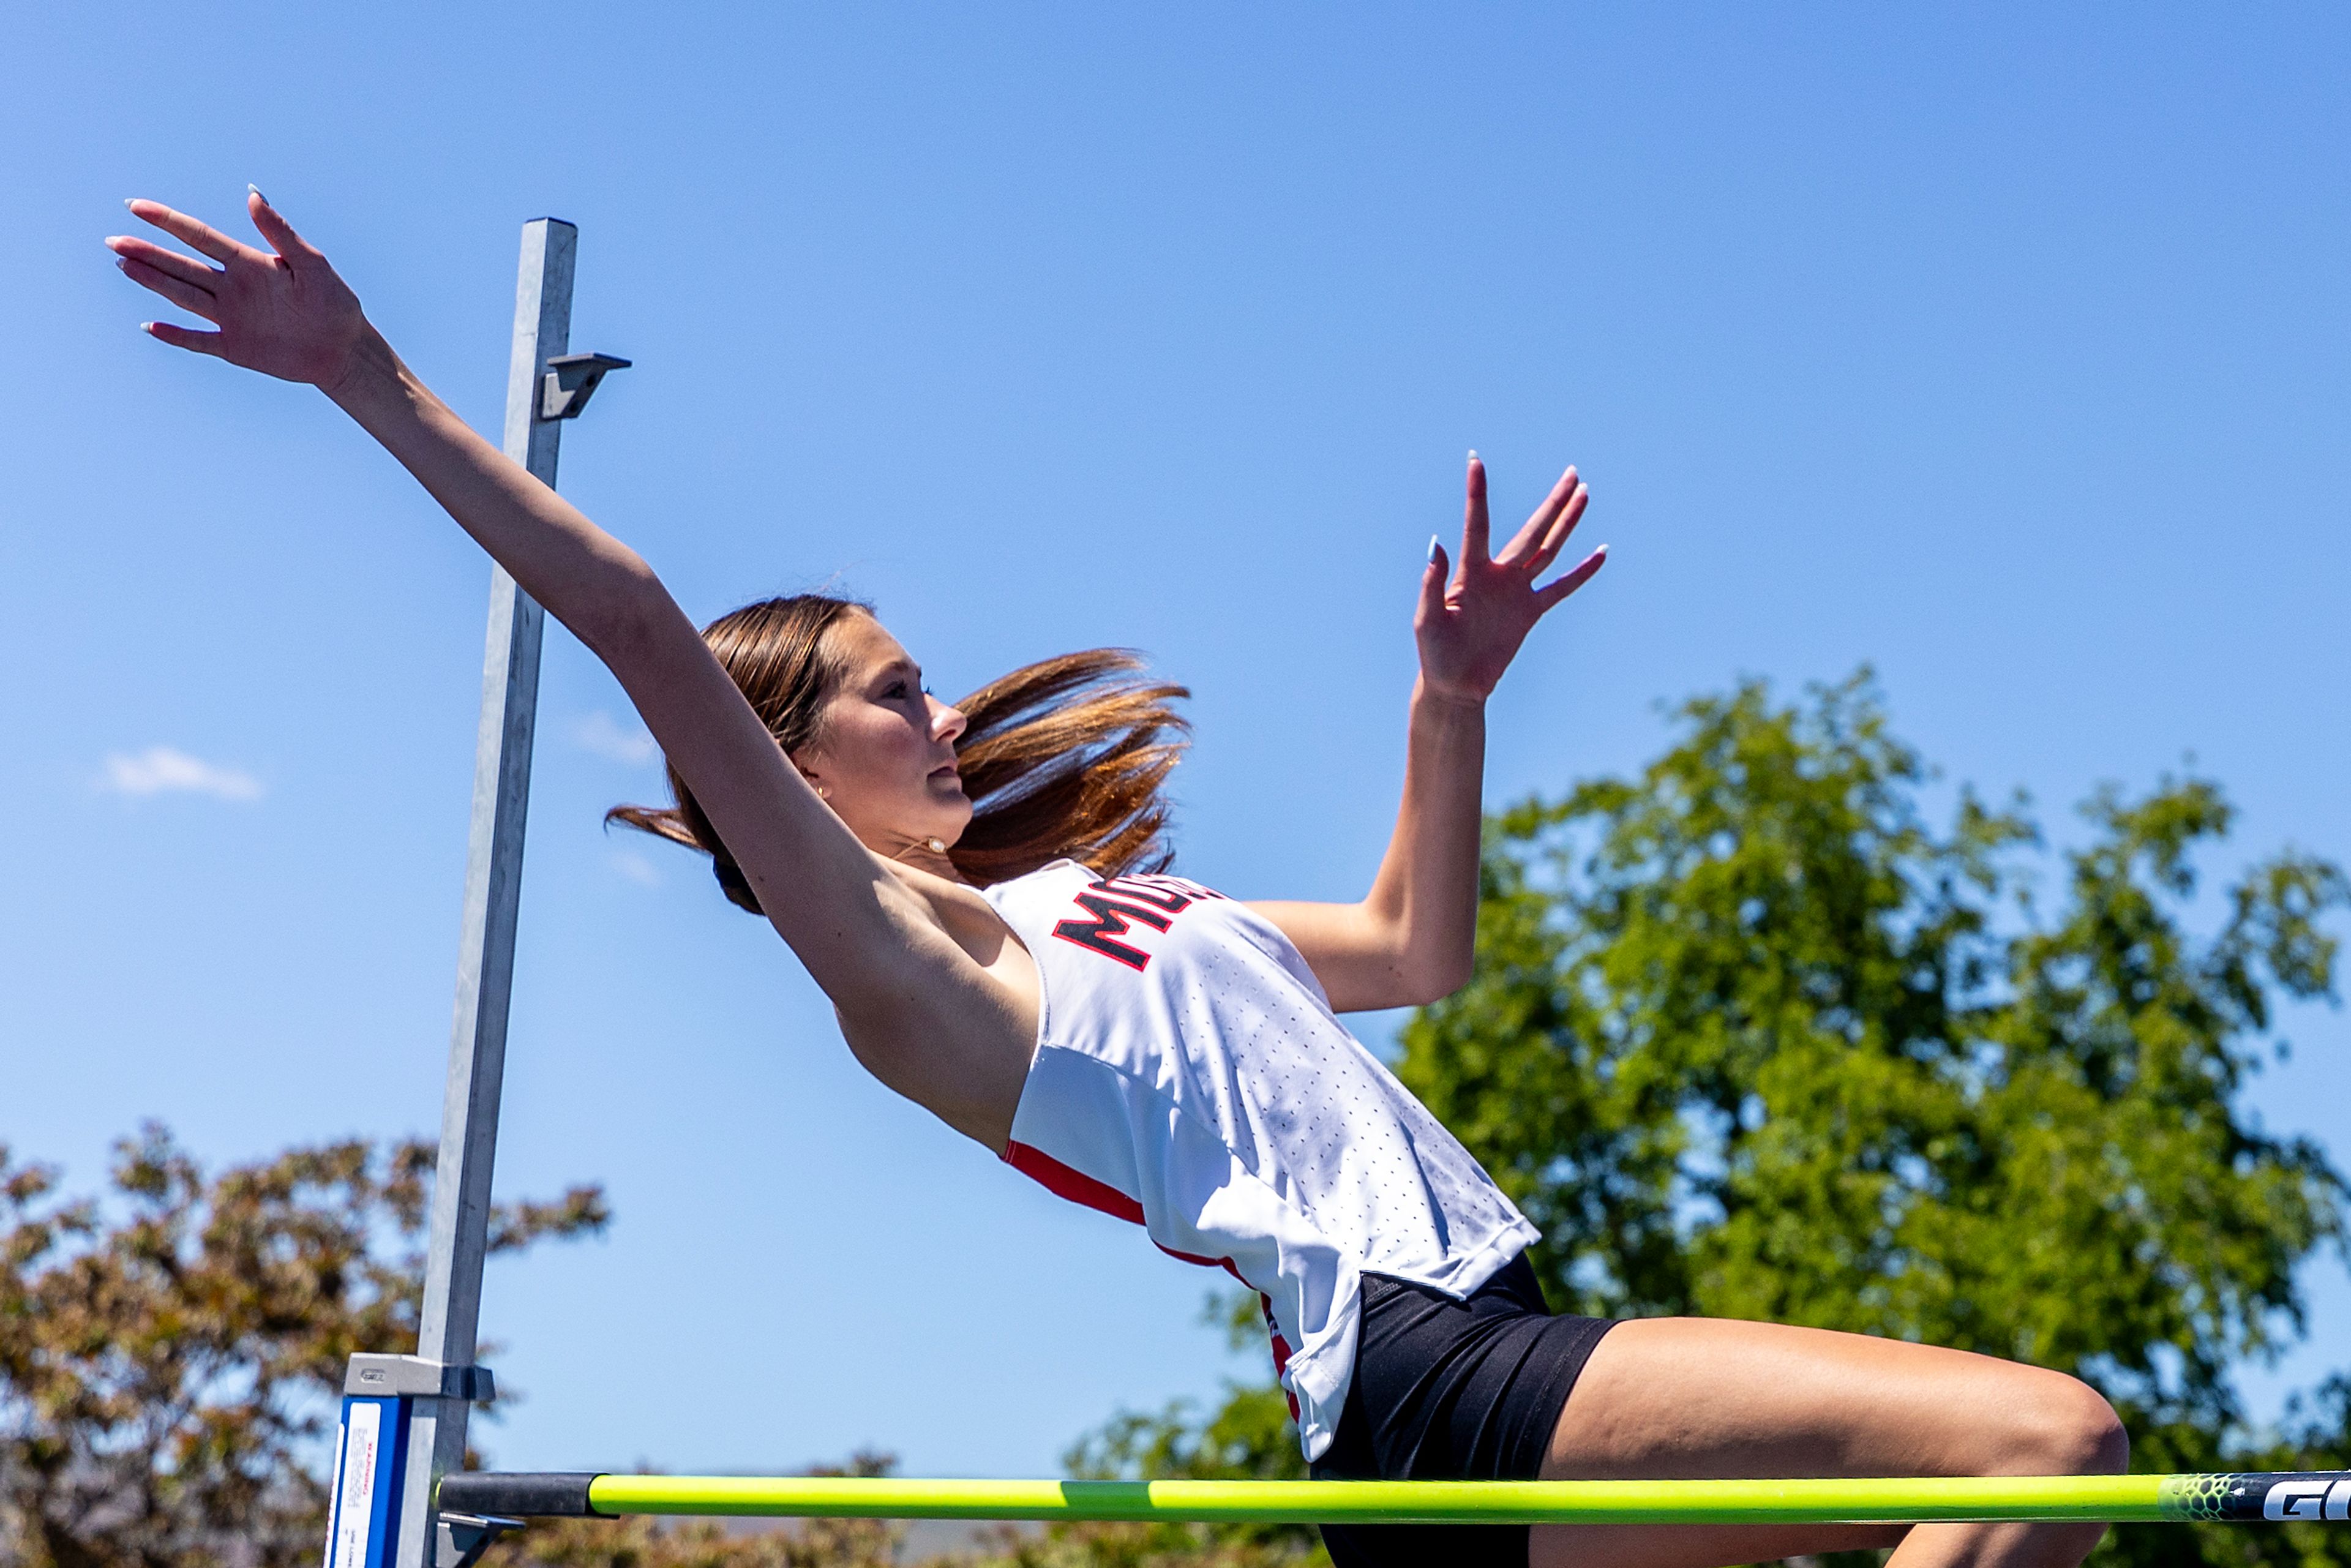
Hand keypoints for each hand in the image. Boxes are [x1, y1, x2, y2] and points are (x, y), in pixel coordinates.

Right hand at [107, 191, 371, 389]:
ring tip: (122, 264)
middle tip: (113, 240)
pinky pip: (198, 340)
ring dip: (153, 282)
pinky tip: (150, 326)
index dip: (168, 221)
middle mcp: (233, 287)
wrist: (345, 349)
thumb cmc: (334, 303)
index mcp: (249, 263)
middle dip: (147, 253)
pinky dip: (175, 335)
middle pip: (181, 265)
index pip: (200, 236)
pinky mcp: (234, 347)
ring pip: (183, 296)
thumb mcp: (311, 264)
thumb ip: (280, 232)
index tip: (136, 206)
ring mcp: (230, 317)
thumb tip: (253, 194)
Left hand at [1415, 452, 1605, 702]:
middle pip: (1532, 530)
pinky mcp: (1531, 612)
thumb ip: (1433, 581)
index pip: (1476, 523)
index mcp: (1470, 571)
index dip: (1476, 492)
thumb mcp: (1427, 618)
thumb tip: (1435, 543)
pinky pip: (1561, 588)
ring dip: (1567, 523)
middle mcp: (1498, 574)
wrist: (1454, 685)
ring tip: (1584, 495)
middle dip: (1553, 503)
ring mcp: (1517, 591)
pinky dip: (1581, 572)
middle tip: (1572, 472)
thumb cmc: (1434, 651)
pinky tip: (1600, 553)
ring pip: (1549, 549)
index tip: (1475, 459)